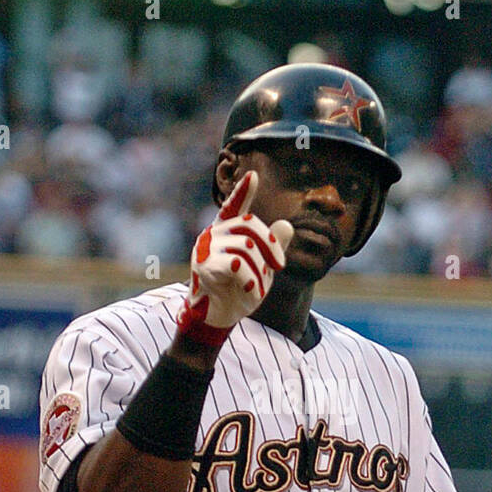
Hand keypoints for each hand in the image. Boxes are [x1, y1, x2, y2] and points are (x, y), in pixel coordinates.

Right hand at [176, 172, 293, 347]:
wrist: (218, 317)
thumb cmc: (238, 290)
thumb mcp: (262, 268)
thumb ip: (274, 247)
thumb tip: (287, 225)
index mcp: (226, 230)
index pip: (235, 205)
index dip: (244, 190)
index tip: (252, 175)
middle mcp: (213, 233)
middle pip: (251, 224)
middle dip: (271, 246)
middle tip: (279, 267)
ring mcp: (206, 247)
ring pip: (247, 247)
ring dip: (260, 271)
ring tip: (255, 287)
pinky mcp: (204, 265)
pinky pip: (238, 265)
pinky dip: (251, 282)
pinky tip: (249, 292)